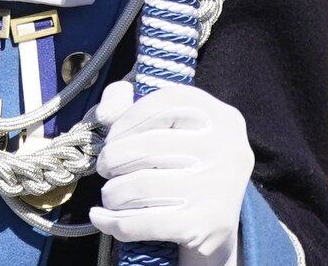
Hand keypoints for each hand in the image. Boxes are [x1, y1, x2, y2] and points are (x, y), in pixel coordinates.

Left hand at [90, 80, 253, 265]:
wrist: (215, 221)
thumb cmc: (180, 162)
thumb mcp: (163, 123)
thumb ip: (125, 102)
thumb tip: (105, 113)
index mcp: (219, 117)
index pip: (162, 105)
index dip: (125, 121)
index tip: (111, 138)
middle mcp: (226, 150)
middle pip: (147, 147)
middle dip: (112, 160)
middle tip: (105, 168)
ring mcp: (217, 190)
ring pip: (141, 187)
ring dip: (113, 193)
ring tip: (111, 194)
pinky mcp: (205, 226)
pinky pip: (144, 222)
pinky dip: (113, 222)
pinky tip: (101, 218)